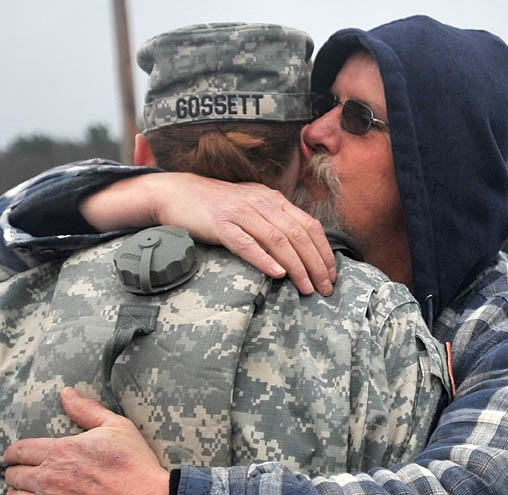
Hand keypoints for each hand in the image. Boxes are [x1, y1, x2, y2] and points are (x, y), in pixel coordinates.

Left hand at [4, 387, 170, 494]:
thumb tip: (66, 393)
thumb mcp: (117, 427)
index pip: (20, 451)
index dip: (15, 453)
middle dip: (17, 473)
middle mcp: (47, 480)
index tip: (15, 456)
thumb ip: (87, 410)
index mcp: (59, 452)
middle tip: (23, 475)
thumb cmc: (135, 466)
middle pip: (14, 476)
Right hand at [81, 173, 336, 295]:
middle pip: (298, 234)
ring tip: (307, 287)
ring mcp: (240, 212)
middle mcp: (260, 203)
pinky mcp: (219, 225)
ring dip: (296, 265)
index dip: (323, 251)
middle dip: (316, 263)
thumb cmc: (217, 207)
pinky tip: (277, 274)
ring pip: (277, 239)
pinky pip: (245, 243)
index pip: (308, 225)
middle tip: (325, 288)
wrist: (175, 193)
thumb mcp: (252, 209)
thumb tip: (300, 251)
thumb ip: (275, 224)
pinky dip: (263, 259)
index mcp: (272, 199)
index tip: (331, 275)